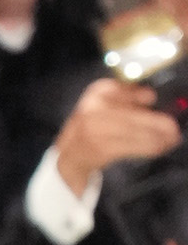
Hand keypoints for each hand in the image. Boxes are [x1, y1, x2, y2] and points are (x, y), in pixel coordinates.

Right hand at [55, 75, 181, 196]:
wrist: (69, 154)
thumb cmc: (93, 126)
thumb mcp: (104, 103)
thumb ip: (126, 96)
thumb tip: (150, 97)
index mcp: (97, 92)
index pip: (124, 90)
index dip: (143, 96)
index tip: (154, 100)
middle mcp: (94, 109)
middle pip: (135, 116)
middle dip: (159, 123)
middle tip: (174, 128)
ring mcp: (96, 130)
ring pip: (137, 133)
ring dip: (159, 138)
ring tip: (172, 140)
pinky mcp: (102, 149)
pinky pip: (133, 147)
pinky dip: (150, 148)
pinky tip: (161, 148)